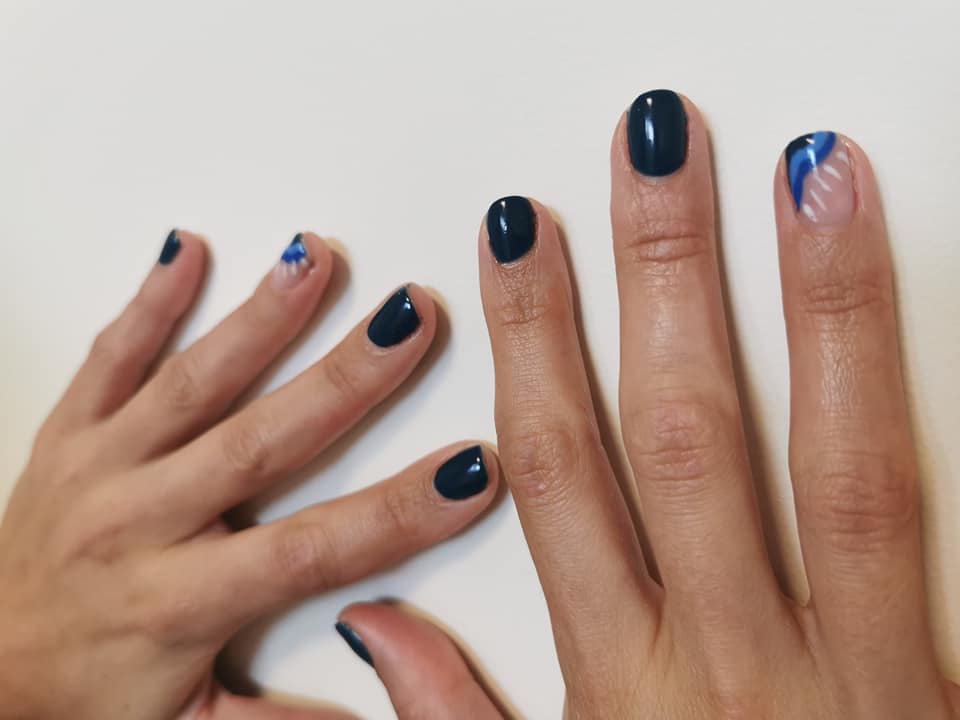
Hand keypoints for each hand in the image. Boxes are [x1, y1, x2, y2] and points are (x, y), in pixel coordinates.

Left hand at [0, 232, 498, 719]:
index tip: (467, 470)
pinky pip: (107, 357)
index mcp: (183, 600)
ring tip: (314, 260)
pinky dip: (148, 302)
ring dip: (261, 318)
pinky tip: (185, 252)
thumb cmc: (85, 698)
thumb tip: (379, 712)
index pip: (316, 547)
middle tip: (409, 319)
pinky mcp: (69, 436)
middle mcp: (141, 522)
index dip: (401, 510)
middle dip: (348, 377)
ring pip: (192, 382)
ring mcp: (101, 468)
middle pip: (264, 439)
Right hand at [328, 92, 959, 717]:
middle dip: (659, 277)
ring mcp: (843, 662)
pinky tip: (895, 303)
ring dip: (809, 307)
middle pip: (680, 430)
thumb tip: (373, 630)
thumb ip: (463, 717)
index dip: (532, 343)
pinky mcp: (932, 674)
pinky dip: (909, 405)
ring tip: (805, 183)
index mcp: (623, 688)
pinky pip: (918, 519)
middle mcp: (725, 657)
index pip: (558, 470)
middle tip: (651, 156)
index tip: (521, 238)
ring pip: (822, 453)